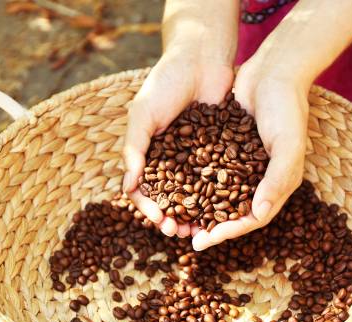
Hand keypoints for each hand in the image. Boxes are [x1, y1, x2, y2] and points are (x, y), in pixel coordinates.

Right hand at [122, 51, 233, 236]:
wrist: (202, 58)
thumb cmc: (166, 82)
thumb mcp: (142, 114)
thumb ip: (134, 149)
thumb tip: (128, 187)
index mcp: (149, 155)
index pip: (144, 190)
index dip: (150, 208)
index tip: (159, 221)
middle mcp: (171, 161)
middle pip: (170, 198)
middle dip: (173, 218)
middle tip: (180, 233)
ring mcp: (194, 159)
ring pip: (194, 195)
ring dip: (195, 214)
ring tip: (201, 230)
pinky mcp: (218, 153)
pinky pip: (216, 180)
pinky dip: (217, 198)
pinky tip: (222, 211)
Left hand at [192, 58, 308, 249]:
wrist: (274, 71)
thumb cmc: (286, 107)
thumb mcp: (287, 143)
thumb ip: (277, 178)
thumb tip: (258, 214)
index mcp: (278, 184)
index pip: (252, 218)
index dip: (229, 231)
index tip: (204, 240)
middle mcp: (261, 179)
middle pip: (234, 213)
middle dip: (212, 228)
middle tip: (188, 238)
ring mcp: (244, 166)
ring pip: (221, 197)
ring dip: (203, 211)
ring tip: (180, 220)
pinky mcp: (230, 151)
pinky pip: (212, 174)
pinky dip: (197, 184)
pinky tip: (178, 189)